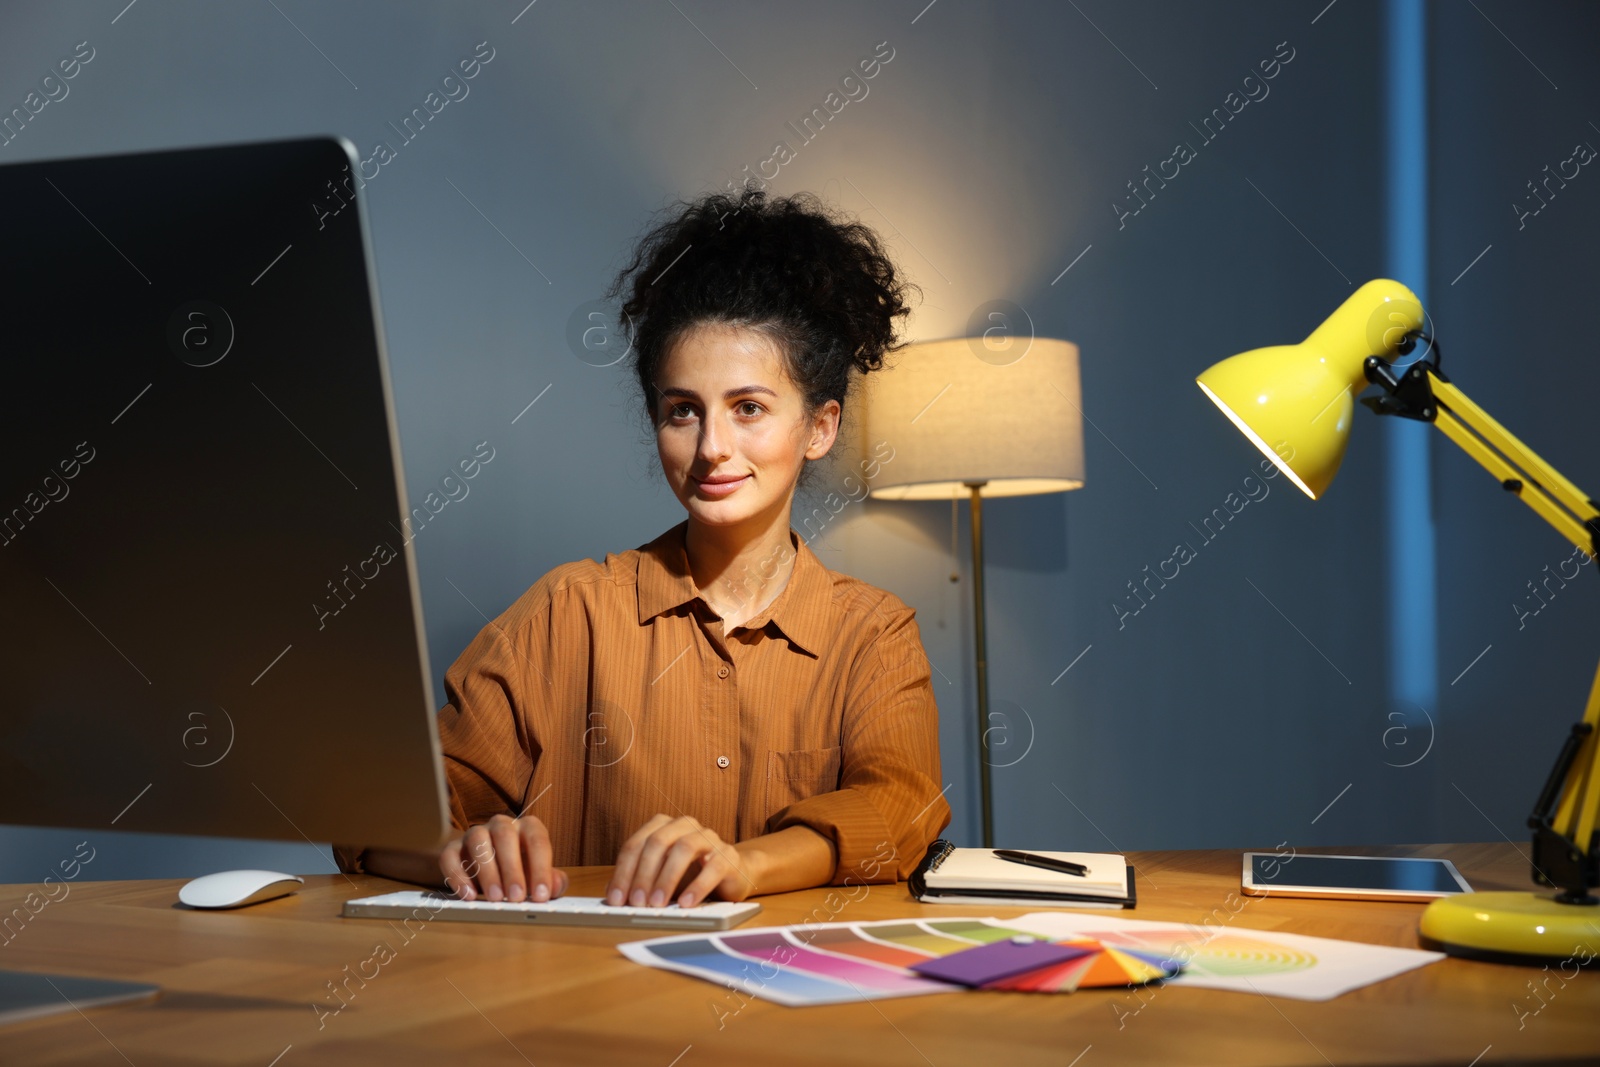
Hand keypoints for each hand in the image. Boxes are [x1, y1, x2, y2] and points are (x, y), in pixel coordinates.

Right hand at [439, 813, 568, 902]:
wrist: (482, 868)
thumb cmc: (517, 870)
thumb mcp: (536, 875)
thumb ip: (551, 880)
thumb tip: (556, 886)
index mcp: (527, 827)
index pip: (537, 840)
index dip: (541, 868)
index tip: (541, 894)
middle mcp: (501, 825)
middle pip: (505, 836)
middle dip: (512, 868)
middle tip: (517, 897)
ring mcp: (475, 833)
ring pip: (478, 840)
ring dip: (487, 870)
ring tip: (494, 897)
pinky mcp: (452, 848)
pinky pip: (450, 856)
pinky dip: (458, 876)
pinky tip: (468, 895)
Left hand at [605, 814, 756, 908]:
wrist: (732, 874)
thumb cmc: (691, 874)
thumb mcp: (659, 876)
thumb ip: (637, 880)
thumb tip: (613, 895)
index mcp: (663, 826)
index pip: (636, 844)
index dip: (623, 872)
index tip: (617, 899)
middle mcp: (685, 826)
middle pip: (658, 842)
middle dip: (644, 874)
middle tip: (637, 902)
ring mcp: (709, 837)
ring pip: (684, 848)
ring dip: (667, 878)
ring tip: (658, 904)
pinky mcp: (728, 855)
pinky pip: (713, 866)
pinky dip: (697, 886)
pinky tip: (686, 903)